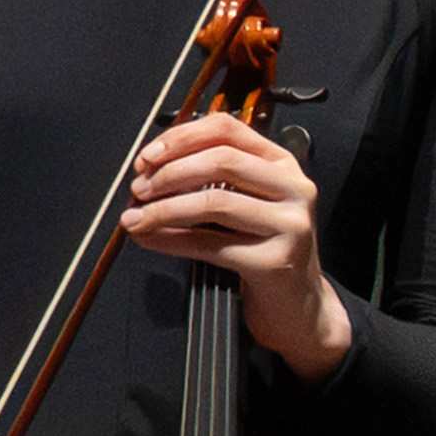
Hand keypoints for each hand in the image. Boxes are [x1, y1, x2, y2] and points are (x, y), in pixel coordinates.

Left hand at [117, 103, 348, 369]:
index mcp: (281, 163)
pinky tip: (151, 239)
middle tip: (140, 189)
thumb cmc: (264, 250)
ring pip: (214, 202)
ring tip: (137, 218)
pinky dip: (171, 240)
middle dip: (169, 173)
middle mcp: (292, 187)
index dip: (181, 138)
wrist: (299, 305)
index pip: (227, 130)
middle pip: (221, 161)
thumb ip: (212, 180)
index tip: (148, 157)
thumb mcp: (248, 203)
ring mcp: (289, 224)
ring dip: (164, 209)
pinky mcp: (275, 261)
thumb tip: (151, 170)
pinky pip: (211, 244)